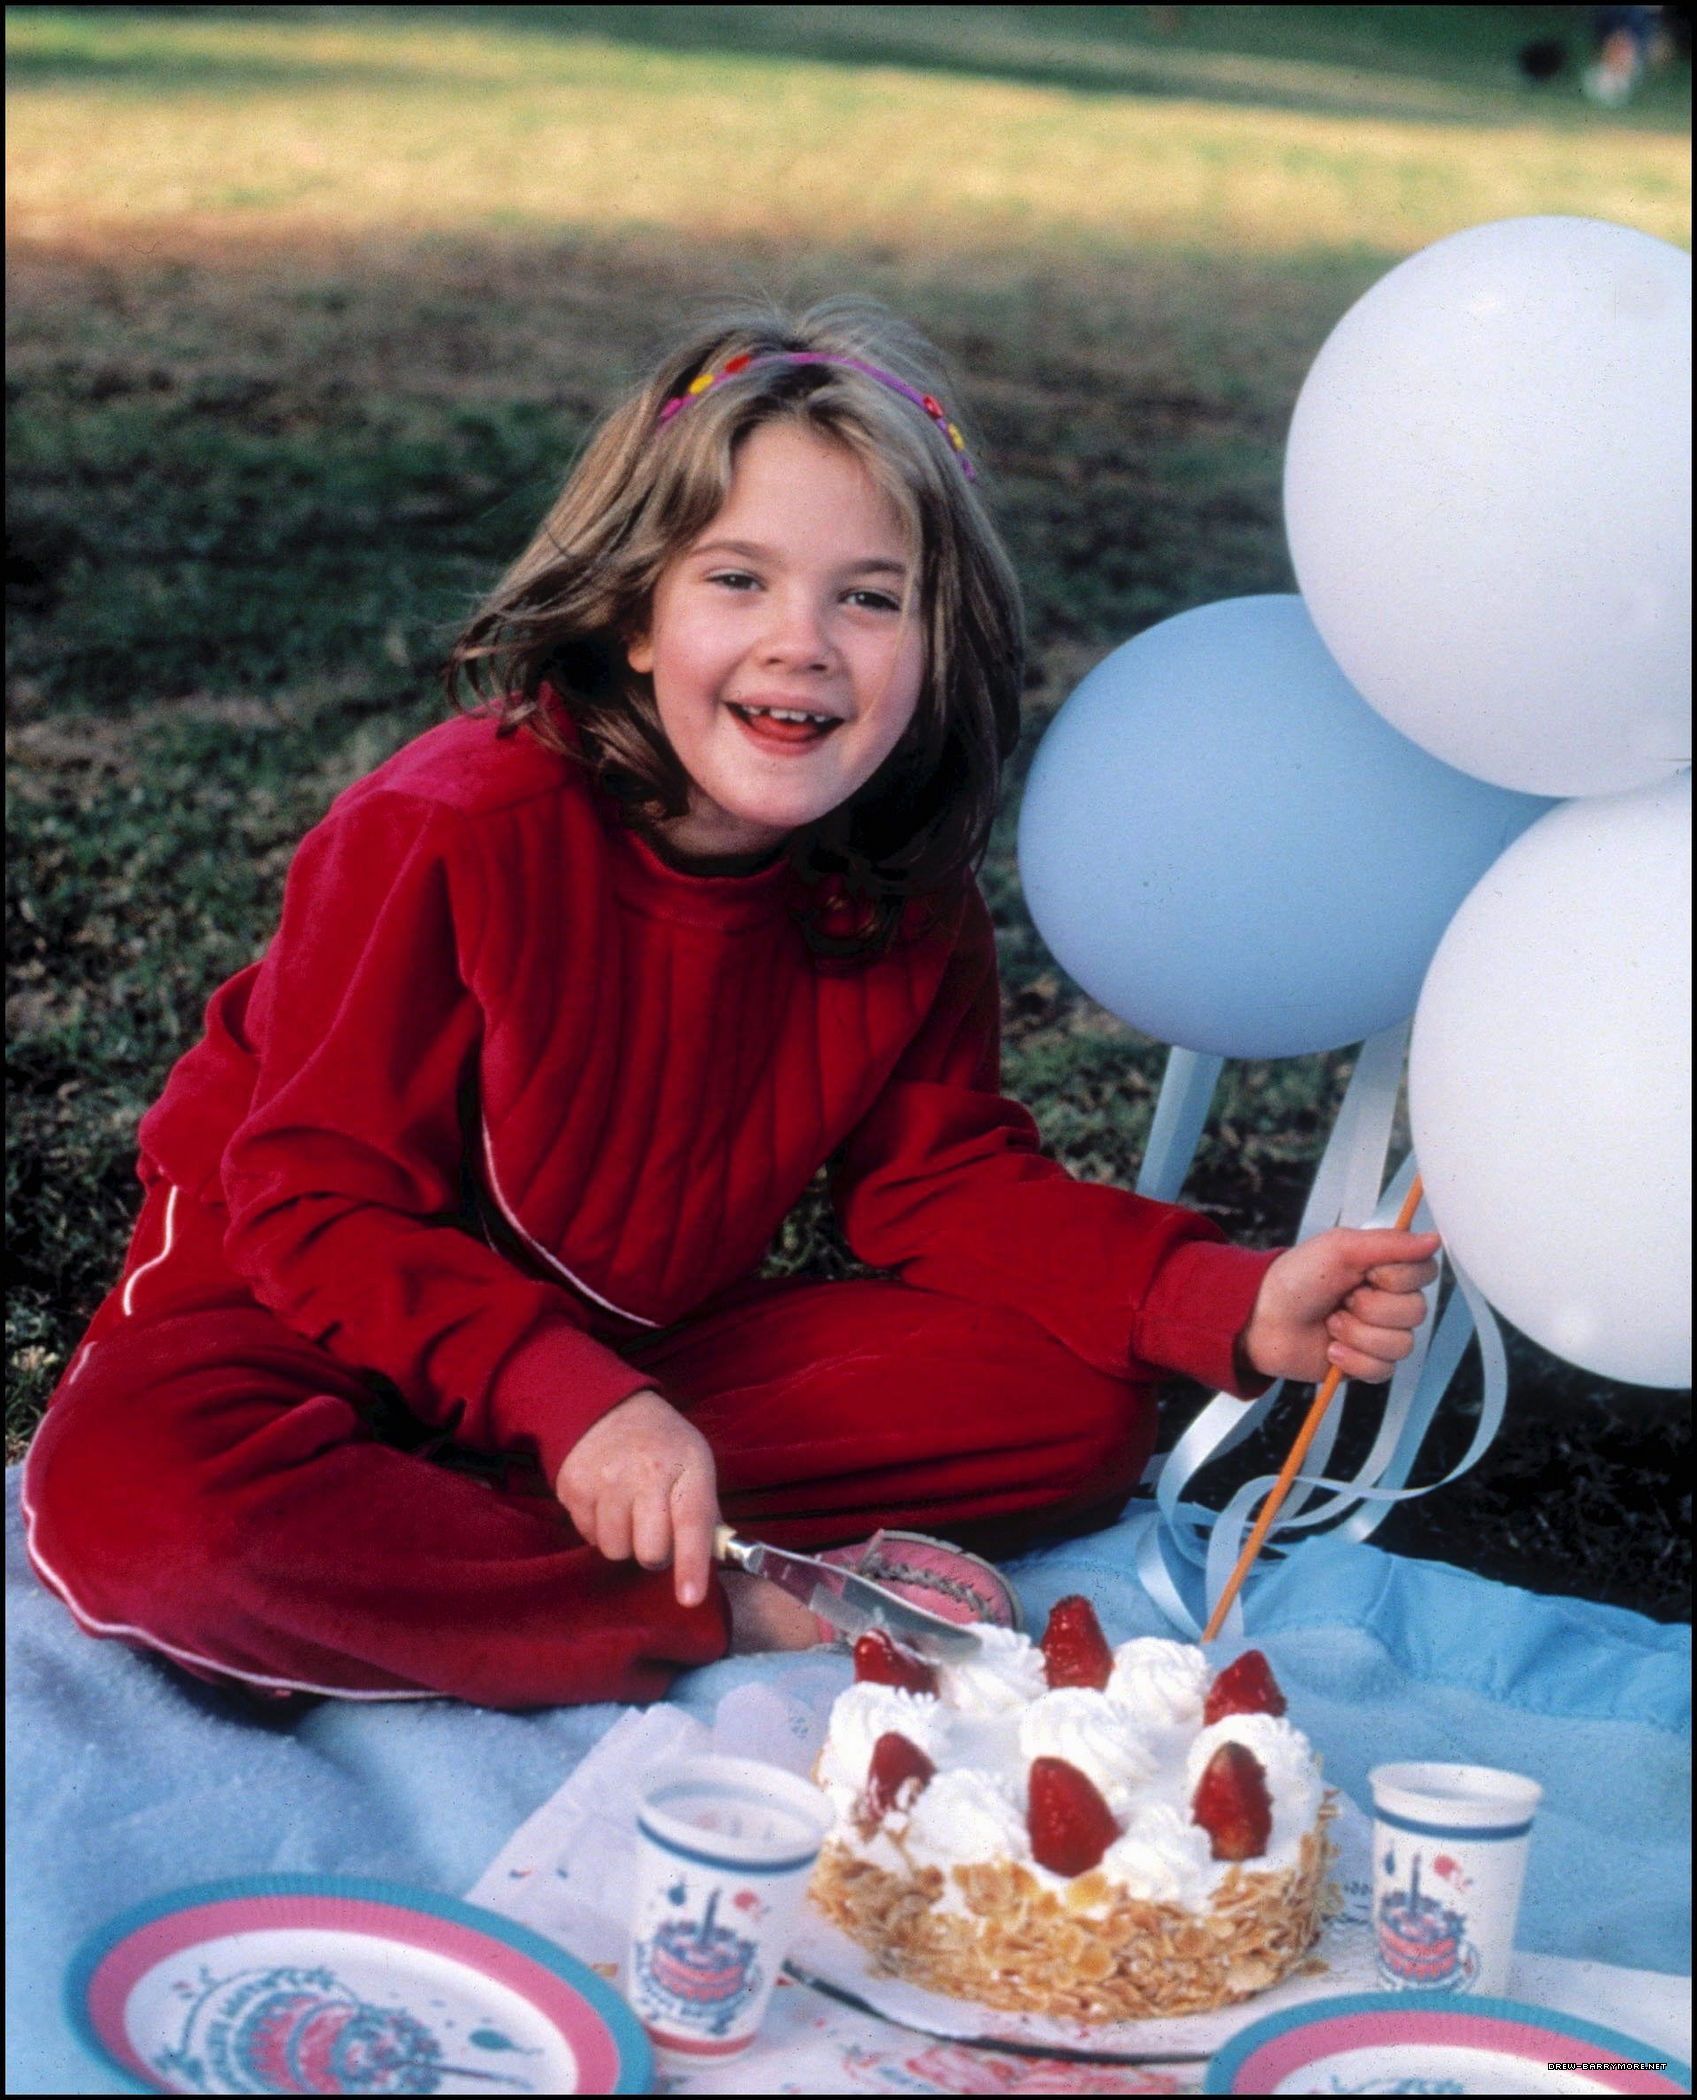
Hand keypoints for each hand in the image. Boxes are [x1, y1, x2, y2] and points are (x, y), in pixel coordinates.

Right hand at [554, 1388, 719, 1608]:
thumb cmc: (662, 1445)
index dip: (691, 1565)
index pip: (692, 1523)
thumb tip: (712, 1563)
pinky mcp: (573, 1488)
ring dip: (624, 1541)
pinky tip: (606, 1501)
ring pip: (615, 1551)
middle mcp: (644, 1473)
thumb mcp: (696, 1464)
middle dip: (655, 1552)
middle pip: (650, 1552)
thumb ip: (705, 1513)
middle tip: (655, 1528)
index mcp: (685, 1467)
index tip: (690, 1598)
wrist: (607, 1409)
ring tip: (629, 1511)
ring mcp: (604, 1480)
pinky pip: (588, 1537)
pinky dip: (599, 1528)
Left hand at [1239, 1229, 1441, 1385]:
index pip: (1425, 1272)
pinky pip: (1383, 1370)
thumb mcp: (1339, 1249)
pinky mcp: (1367, 1364)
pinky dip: (1352, 1360)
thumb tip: (1435, 1238)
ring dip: (1358, 1334)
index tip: (1365, 1273)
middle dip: (1370, 1307)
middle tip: (1341, 1300)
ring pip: (1402, 1345)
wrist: (1260, 1320)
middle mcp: (1388, 1300)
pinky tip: (1330, 1349)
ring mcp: (1379, 1334)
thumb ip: (1389, 1244)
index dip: (1395, 1277)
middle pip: (1416, 1312)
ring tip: (1331, 1323)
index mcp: (1385, 1268)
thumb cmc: (1295, 1279)